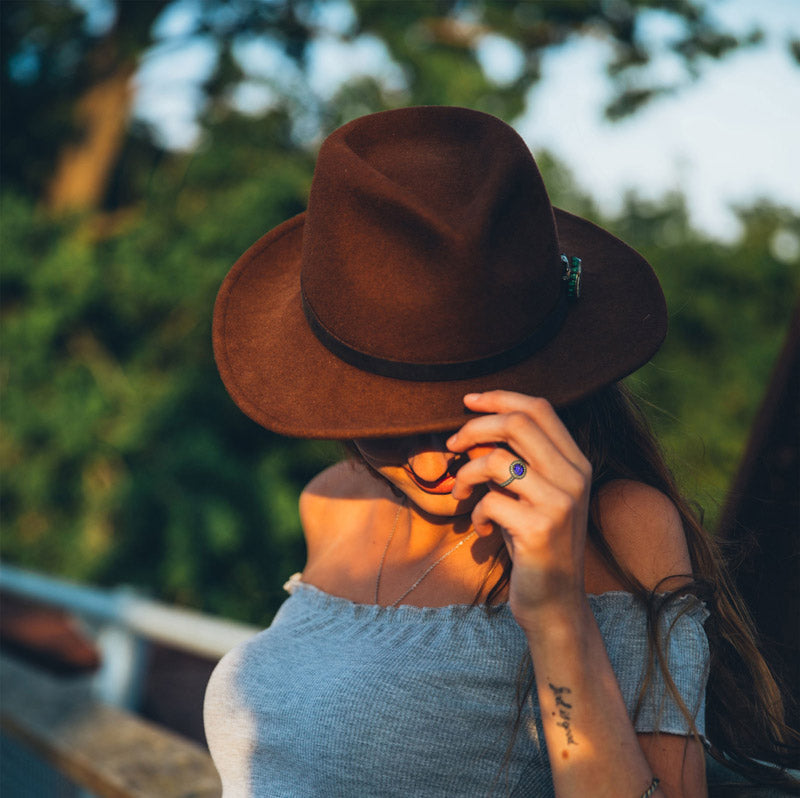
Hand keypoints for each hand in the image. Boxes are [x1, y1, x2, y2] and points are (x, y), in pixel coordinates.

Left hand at [447, 391, 592, 630]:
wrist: (554, 603)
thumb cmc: (533, 545)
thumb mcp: (528, 497)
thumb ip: (514, 463)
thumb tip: (473, 430)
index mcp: (576, 464)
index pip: (540, 409)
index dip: (500, 397)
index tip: (468, 401)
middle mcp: (575, 478)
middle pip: (518, 423)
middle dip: (474, 428)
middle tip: (452, 445)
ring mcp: (561, 503)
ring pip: (497, 460)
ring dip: (467, 475)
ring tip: (463, 494)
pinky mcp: (540, 529)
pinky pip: (491, 500)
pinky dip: (477, 511)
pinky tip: (482, 529)